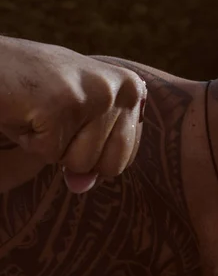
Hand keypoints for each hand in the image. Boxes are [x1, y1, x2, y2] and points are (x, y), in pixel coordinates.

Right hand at [0, 36, 146, 192]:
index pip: (126, 156)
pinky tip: (24, 109)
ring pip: (80, 163)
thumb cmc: (34, 90)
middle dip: (73, 154)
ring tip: (39, 110)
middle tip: (53, 116)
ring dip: (50, 146)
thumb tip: (83, 187)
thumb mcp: (77, 119)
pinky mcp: (64, 104)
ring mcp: (96, 95)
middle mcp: (122, 89)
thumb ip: (93, 154)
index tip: (72, 121)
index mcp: (133, 90)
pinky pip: (50, 154)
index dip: (92, 154)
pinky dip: (29, 140)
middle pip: (110, 165)